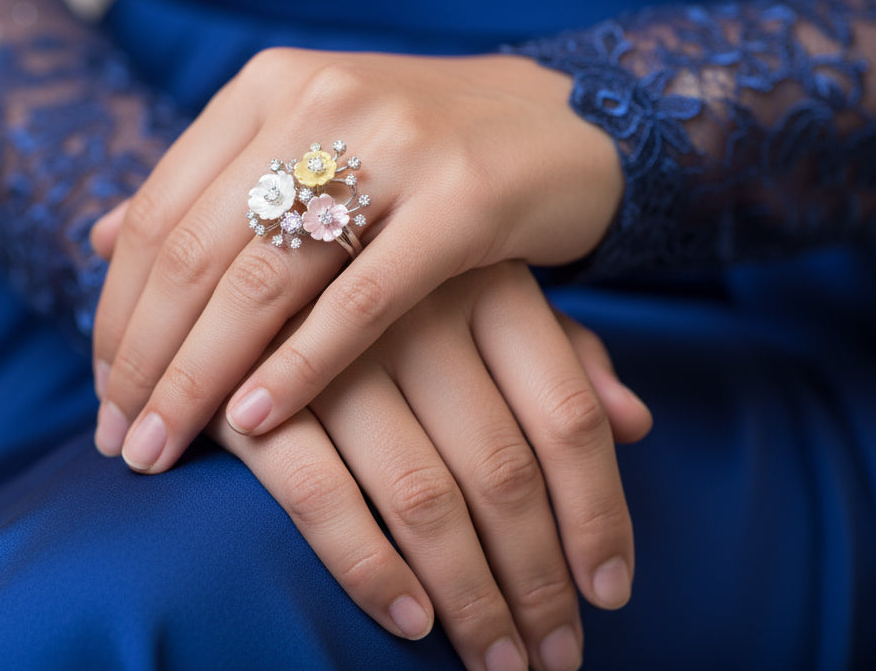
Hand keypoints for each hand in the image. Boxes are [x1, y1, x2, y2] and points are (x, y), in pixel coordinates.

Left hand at [89, 48, 622, 472]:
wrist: (567, 119)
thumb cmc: (420, 149)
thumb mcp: (306, 144)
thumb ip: (209, 184)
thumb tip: (95, 235)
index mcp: (267, 86)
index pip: (157, 213)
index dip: (117, 311)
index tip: (102, 392)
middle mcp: (317, 101)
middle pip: (191, 252)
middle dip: (142, 359)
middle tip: (116, 438)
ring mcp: (392, 145)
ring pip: (260, 281)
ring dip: (198, 378)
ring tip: (161, 446)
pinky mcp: (464, 197)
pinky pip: (360, 301)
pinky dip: (299, 368)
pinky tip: (254, 422)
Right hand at [207, 263, 650, 670]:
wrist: (238, 247)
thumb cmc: (384, 284)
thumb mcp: (481, 290)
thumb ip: (559, 351)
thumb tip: (638, 422)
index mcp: (488, 285)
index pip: (567, 419)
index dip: (598, 516)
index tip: (609, 594)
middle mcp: (419, 313)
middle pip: (503, 472)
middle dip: (536, 582)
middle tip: (555, 657)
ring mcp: (333, 352)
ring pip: (424, 497)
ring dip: (469, 596)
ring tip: (496, 663)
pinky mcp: (255, 392)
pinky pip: (321, 496)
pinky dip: (369, 566)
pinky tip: (408, 620)